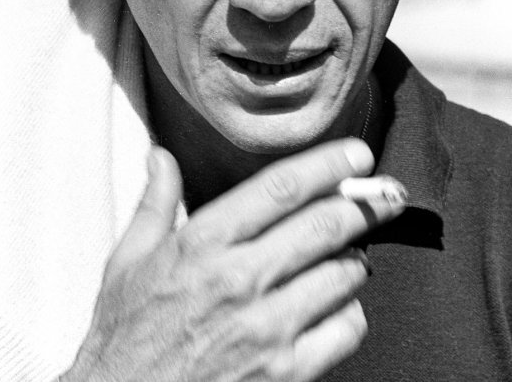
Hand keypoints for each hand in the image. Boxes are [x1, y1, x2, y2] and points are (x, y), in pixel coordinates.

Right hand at [62, 139, 405, 381]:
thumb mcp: (127, 264)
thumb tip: (161, 157)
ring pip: (343, 275)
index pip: (280, 188)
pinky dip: (349, 312)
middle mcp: (239, 279)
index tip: (355, 153)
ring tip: (350, 254)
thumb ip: (154, 205)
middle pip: (325, 225)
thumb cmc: (125, 339)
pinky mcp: (286, 373)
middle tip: (386, 193)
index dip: (327, 164)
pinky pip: (346, 329)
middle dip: (365, 202)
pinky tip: (334, 307)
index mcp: (202, 244)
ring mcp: (266, 328)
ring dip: (355, 259)